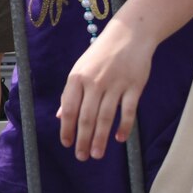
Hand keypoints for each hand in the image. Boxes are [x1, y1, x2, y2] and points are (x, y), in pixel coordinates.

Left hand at [57, 17, 150, 159]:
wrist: (129, 35)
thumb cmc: (101, 55)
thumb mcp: (80, 70)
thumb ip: (71, 94)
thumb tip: (59, 116)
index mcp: (76, 78)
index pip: (68, 109)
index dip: (66, 128)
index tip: (67, 144)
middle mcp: (93, 82)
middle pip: (86, 117)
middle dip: (83, 140)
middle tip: (82, 157)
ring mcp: (114, 84)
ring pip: (105, 117)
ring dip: (100, 139)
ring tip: (97, 154)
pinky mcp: (134, 86)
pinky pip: (128, 111)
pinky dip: (124, 127)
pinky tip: (119, 139)